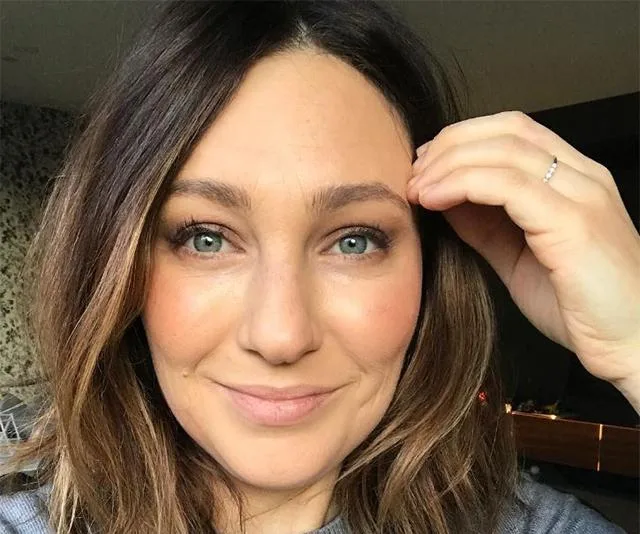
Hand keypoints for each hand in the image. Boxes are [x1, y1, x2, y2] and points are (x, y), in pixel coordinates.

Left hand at [407, 111, 639, 410]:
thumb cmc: (580, 306)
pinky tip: (433, 199)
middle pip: (507, 130)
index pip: (513, 131)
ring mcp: (582, 195)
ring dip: (449, 164)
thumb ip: (484, 224)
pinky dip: (462, 184)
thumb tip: (444, 198)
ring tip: (417, 186)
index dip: (462, 139)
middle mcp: (582, 177)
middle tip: (414, 171)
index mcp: (573, 180)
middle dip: (450, 144)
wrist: (632, 345)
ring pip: (505, 151)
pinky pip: (509, 186)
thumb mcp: (518, 256)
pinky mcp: (574, 223)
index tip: (425, 163)